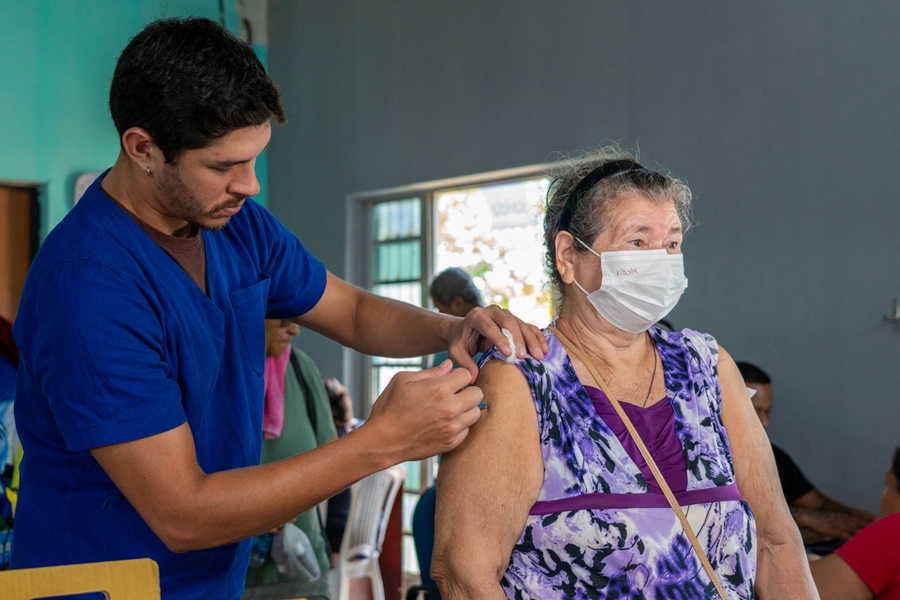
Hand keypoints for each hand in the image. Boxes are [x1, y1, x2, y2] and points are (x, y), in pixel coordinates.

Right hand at [365, 361, 483, 462]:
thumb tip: (449, 366)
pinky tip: (445, 423)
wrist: (383, 441)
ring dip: (466, 408)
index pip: (467, 375)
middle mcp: (450, 408)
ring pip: (476, 413)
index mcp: (439, 389)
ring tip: (451, 409)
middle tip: (454, 394)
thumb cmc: (389, 408)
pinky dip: (460, 425)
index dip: (458, 375)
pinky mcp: (451, 443)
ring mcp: (452, 427)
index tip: (450, 380)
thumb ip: (430, 372)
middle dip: (467, 390)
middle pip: (477, 393)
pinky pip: (467, 430)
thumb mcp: (403, 380)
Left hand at [447, 305, 547, 381]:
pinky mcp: (515, 320)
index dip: (499, 338)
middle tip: (523, 356)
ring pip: (521, 324)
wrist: (465, 330)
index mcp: (476, 316)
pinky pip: (529, 327)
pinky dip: (537, 338)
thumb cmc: (461, 341)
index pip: (489, 326)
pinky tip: (544, 349)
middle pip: (509, 322)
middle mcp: (493, 311)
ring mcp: (506, 314)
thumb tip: (474, 378)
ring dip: (531, 340)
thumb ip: (464, 363)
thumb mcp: (456, 351)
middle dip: (518, 339)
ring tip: (538, 355)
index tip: (508, 353)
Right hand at [796, 508, 873, 538]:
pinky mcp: (835, 529)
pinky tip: (857, 544)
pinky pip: (846, 535)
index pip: (859, 521)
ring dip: (862, 536)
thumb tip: (848, 534)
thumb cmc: (822, 520)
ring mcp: (840, 524)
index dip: (867, 526)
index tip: (873, 532)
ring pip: (855, 530)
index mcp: (845, 517)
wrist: (811, 517)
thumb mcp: (834, 520)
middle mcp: (844, 519)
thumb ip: (842, 526)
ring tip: (869, 543)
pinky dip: (852, 539)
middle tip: (874, 538)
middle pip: (860, 526)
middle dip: (867, 532)